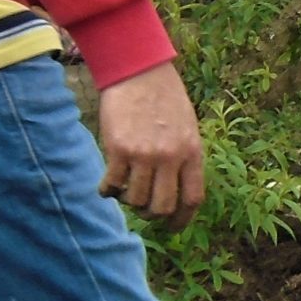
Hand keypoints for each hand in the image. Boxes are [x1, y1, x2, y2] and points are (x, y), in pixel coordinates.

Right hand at [98, 63, 205, 225]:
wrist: (139, 71)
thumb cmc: (165, 98)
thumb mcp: (187, 127)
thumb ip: (184, 156)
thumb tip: (175, 190)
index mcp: (192, 151)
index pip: (192, 199)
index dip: (182, 220)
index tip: (172, 228)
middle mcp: (170, 156)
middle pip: (163, 207)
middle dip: (152, 215)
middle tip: (143, 209)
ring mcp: (144, 154)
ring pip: (136, 201)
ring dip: (129, 202)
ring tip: (125, 191)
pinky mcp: (118, 149)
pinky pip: (112, 185)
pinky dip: (108, 192)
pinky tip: (107, 186)